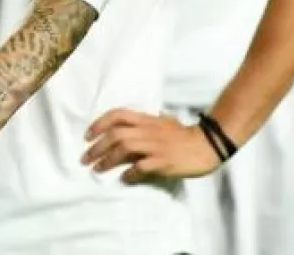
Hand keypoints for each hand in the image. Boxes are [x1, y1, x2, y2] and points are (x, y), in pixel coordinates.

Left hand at [83, 108, 220, 181]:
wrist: (208, 144)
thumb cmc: (184, 134)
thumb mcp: (163, 122)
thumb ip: (147, 122)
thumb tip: (132, 125)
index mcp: (146, 120)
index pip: (117, 115)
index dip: (99, 124)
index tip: (87, 135)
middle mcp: (148, 131)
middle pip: (115, 135)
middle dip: (97, 147)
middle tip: (85, 159)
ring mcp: (156, 146)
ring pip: (124, 148)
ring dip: (107, 159)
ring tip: (97, 169)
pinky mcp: (164, 161)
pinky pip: (142, 166)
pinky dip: (130, 173)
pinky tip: (124, 178)